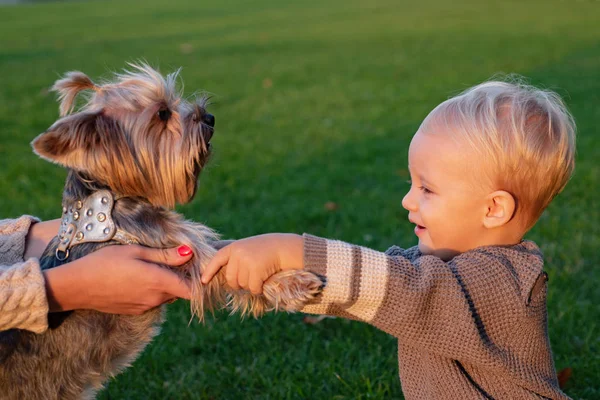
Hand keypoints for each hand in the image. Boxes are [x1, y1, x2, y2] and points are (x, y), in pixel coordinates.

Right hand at [43, 244, 193, 314]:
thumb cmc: (105, 263)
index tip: (197, 268)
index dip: (198, 281)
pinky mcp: (135, 310)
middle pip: (180, 291)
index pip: (191, 290)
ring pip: (166, 296)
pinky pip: (153, 300)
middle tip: (175, 259)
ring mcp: (145, 306)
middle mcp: (155, 299)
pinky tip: (139, 277)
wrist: (76, 286)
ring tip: (154, 266)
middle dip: (181, 278)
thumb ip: (165, 255)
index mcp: (158, 282)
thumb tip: (189, 253)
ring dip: (166, 284)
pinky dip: (153, 290)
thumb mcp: (136, 252)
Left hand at [201, 233, 303, 294]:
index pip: (217, 260)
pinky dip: (258, 289)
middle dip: (239, 284)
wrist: (285, 248)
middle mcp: (238, 254)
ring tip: (260, 275)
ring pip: (242, 285)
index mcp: (234, 247)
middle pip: (230, 279)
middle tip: (251, 278)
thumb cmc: (268, 249)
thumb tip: (227, 277)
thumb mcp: (248, 248)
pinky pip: (252, 288)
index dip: (209, 271)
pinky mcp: (256, 270)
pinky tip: (264, 281)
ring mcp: (247, 261)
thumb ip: (236, 258)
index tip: (203, 281)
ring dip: (251, 285)